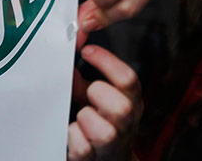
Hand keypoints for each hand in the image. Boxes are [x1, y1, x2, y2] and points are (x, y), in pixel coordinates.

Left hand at [68, 45, 142, 160]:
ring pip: (104, 133)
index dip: (106, 61)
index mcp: (131, 101)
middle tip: (89, 93)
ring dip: (86, 119)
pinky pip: (82, 149)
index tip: (87, 51)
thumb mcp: (98, 97)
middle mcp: (127, 124)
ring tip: (82, 117)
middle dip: (98, 94)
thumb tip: (69, 59)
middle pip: (122, 108)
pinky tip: (74, 133)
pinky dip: (72, 138)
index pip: (128, 80)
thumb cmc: (103, 122)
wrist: (109, 159)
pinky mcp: (94, 160)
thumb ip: (83, 79)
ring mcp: (113, 145)